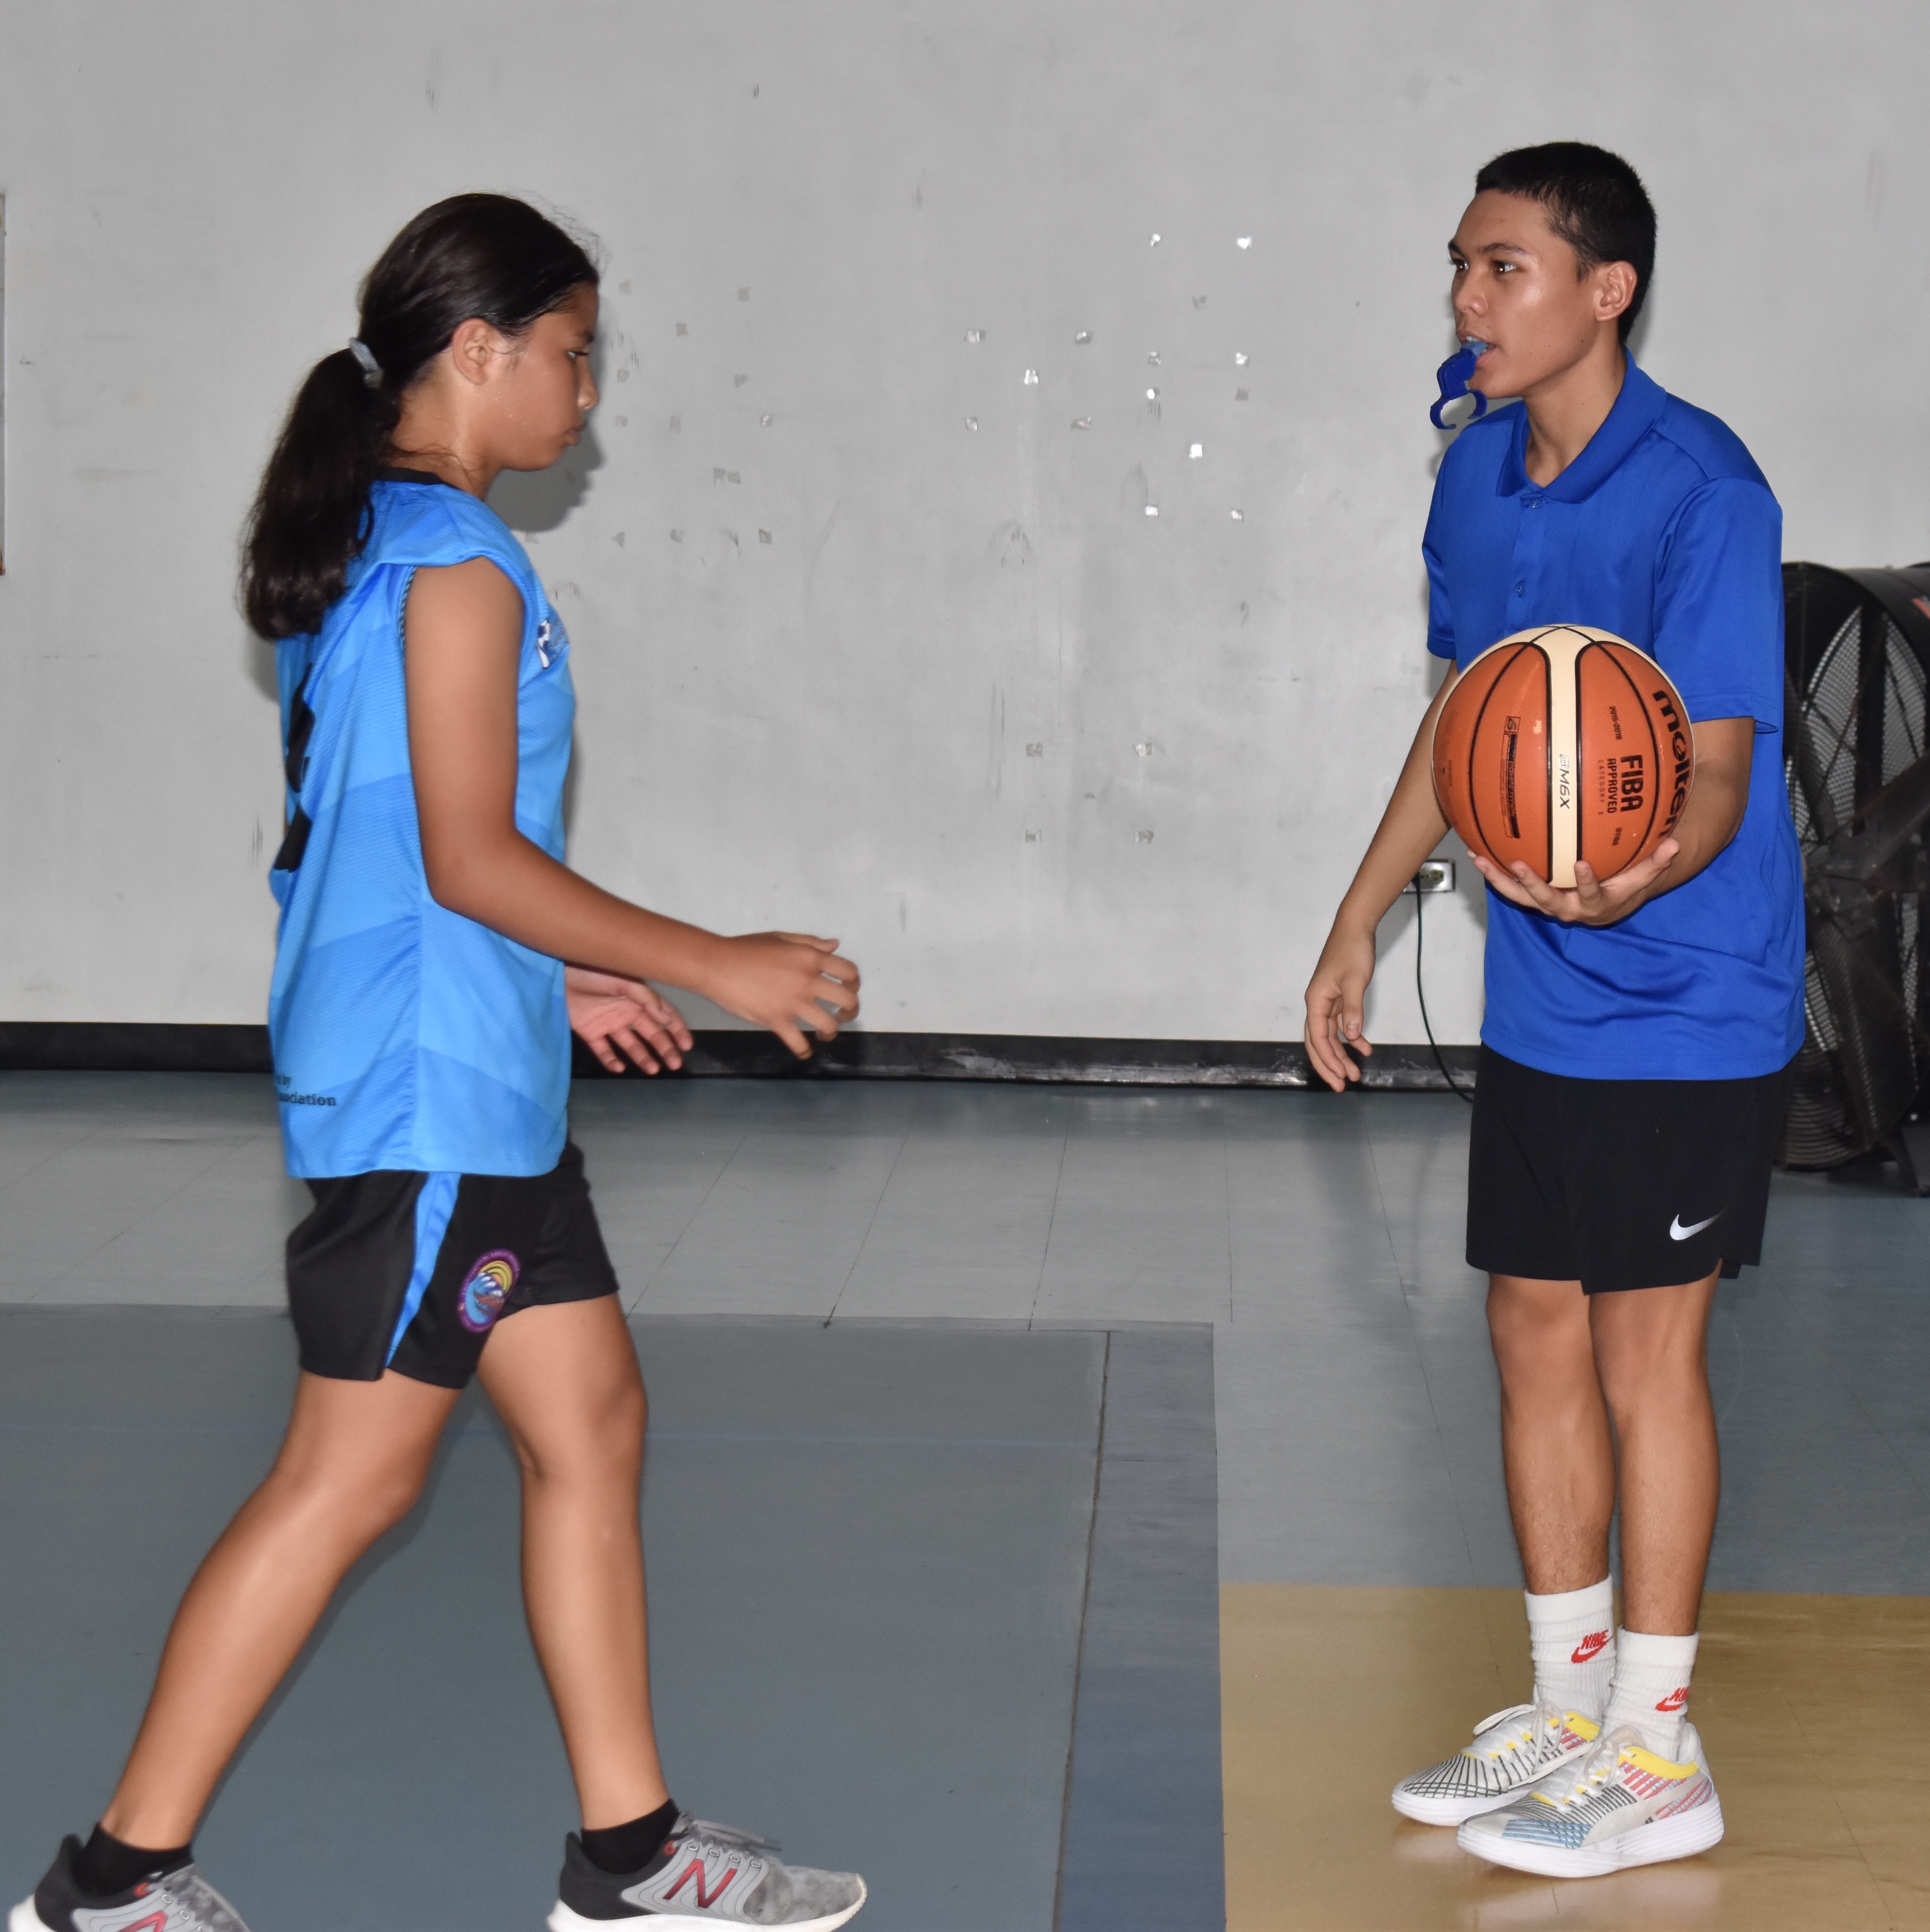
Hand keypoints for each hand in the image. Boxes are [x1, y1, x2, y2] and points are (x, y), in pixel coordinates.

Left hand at [565, 966, 693, 1073]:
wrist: (558, 972)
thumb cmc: (592, 969)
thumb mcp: (624, 980)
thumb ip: (646, 998)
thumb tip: (666, 1018)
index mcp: (637, 999)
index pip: (663, 1016)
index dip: (676, 1030)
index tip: (686, 1046)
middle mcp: (626, 1012)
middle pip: (650, 1034)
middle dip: (664, 1049)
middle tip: (674, 1064)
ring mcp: (608, 1023)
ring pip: (630, 1045)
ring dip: (642, 1057)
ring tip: (653, 1070)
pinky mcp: (589, 1031)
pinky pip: (603, 1050)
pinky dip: (611, 1060)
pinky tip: (619, 1068)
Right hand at [702, 933, 860, 1059]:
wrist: (717, 964)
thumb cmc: (746, 948)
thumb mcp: (781, 938)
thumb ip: (810, 942)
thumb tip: (835, 945)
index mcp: (810, 957)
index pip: (849, 971)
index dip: (855, 983)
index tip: (849, 989)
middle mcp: (808, 980)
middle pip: (846, 999)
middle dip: (850, 1011)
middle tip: (843, 1015)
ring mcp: (793, 1002)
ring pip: (828, 1024)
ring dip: (831, 1032)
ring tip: (824, 1034)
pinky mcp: (777, 1020)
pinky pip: (799, 1043)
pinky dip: (804, 1051)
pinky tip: (804, 1051)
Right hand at [1303, 920, 1376, 1093]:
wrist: (1354, 928)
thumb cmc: (1351, 950)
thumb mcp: (1354, 980)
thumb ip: (1353, 1009)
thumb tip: (1351, 1036)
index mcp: (1316, 1001)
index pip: (1317, 1038)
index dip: (1328, 1060)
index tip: (1341, 1077)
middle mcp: (1317, 1004)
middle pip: (1318, 1043)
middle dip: (1329, 1065)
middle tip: (1342, 1086)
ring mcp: (1327, 1002)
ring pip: (1330, 1037)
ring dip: (1341, 1055)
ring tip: (1355, 1073)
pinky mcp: (1338, 999)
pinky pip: (1341, 1025)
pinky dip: (1351, 1038)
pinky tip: (1364, 1048)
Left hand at [1471, 838, 1678, 925]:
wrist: (1606, 907)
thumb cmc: (1624, 887)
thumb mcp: (1641, 877)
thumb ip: (1656, 862)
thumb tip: (1675, 844)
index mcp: (1593, 904)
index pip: (1590, 894)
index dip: (1585, 882)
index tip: (1581, 864)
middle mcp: (1566, 909)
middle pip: (1546, 900)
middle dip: (1532, 884)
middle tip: (1519, 865)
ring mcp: (1546, 905)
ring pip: (1519, 897)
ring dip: (1499, 879)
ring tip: (1481, 860)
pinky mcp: (1532, 898)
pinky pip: (1509, 888)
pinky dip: (1493, 873)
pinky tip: (1477, 854)